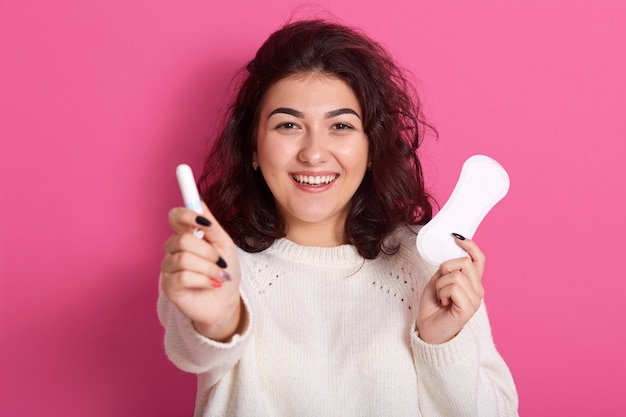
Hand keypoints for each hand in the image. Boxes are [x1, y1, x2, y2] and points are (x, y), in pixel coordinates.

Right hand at [160, 202, 242, 341]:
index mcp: (187, 235)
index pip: (175, 217)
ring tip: (218, 275)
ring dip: (208, 268)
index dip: (186, 215)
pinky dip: (203, 280)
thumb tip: (199, 202)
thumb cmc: (225, 271)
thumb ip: (212, 225)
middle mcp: (174, 249)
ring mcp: (169, 267)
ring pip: (184, 259)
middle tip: (219, 262)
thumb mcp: (224, 244)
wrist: (227, 300)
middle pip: (182, 239)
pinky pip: (183, 276)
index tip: (202, 221)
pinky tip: (210, 284)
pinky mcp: (169, 286)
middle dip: (207, 252)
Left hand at [417, 235, 485, 343]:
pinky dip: (442, 293)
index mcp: (472, 282)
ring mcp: (475, 300)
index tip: (455, 237)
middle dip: (445, 269)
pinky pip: (454, 287)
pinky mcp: (468, 308)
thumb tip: (452, 250)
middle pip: (465, 262)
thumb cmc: (433, 306)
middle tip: (440, 286)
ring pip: (456, 275)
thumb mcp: (439, 280)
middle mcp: (478, 290)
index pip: (479, 259)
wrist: (428, 329)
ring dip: (441, 284)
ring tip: (441, 297)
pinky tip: (443, 304)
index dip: (470, 245)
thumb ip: (448, 267)